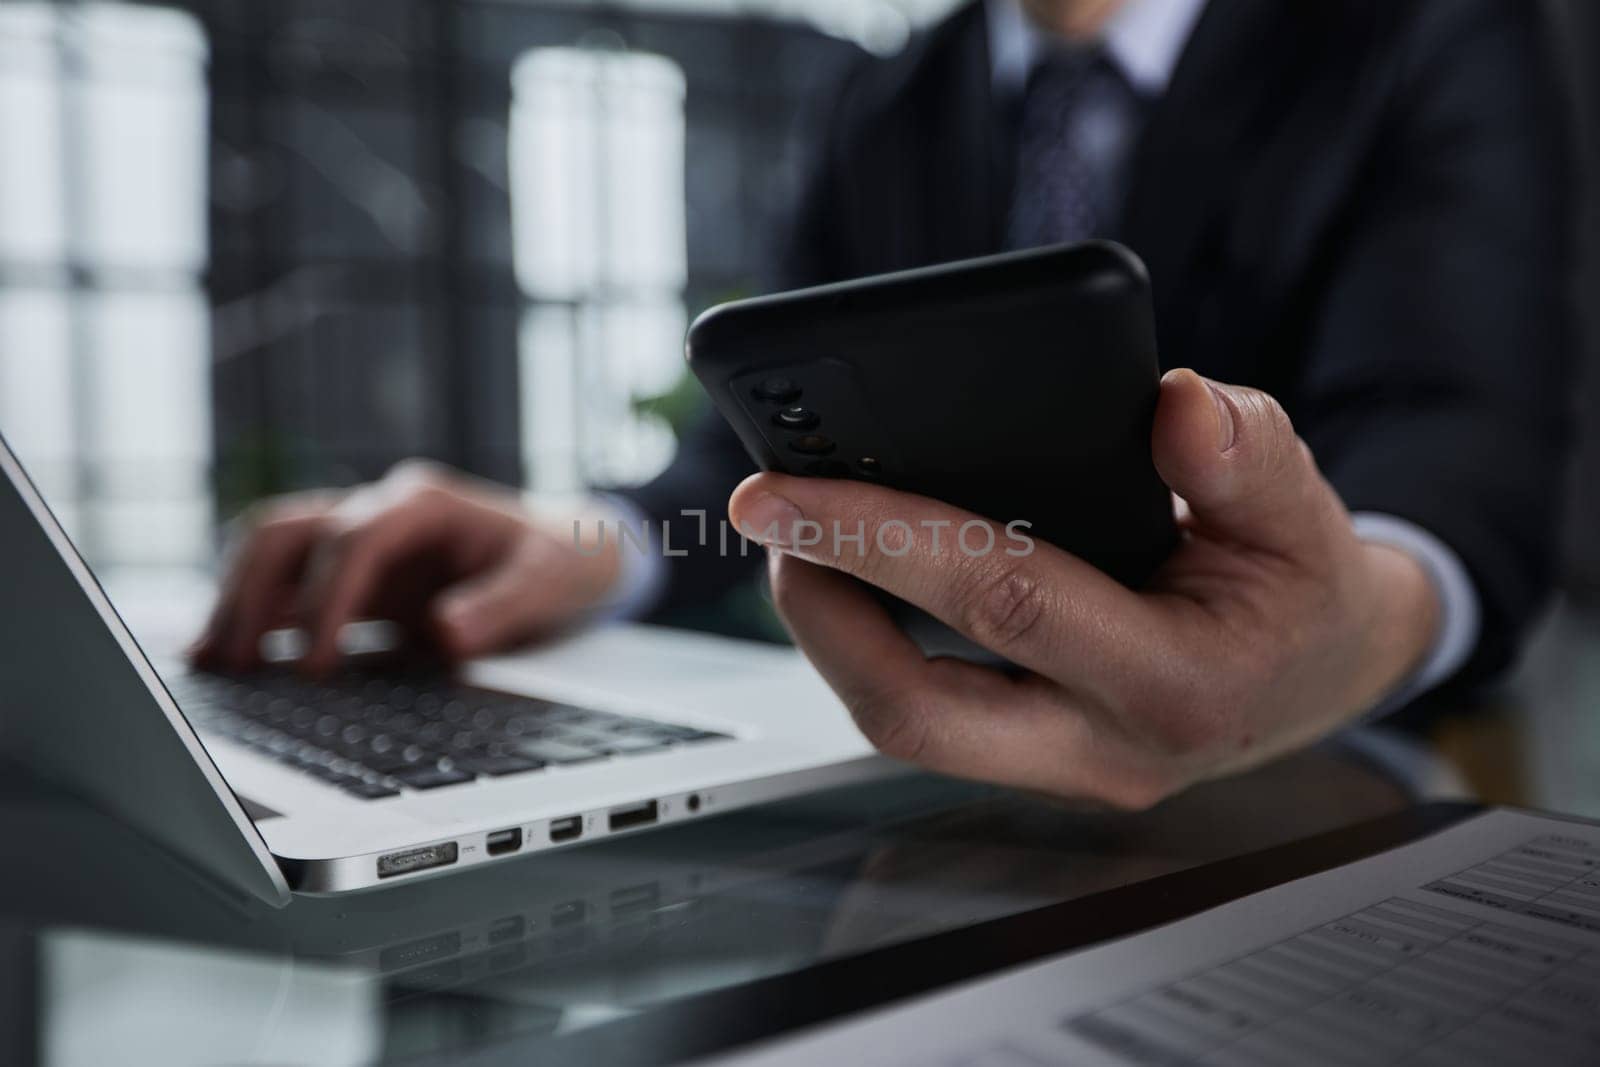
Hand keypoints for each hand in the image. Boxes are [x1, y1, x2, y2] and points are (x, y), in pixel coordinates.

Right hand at [190, 462, 622, 673]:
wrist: (561, 553)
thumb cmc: (555, 561)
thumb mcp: (547, 581)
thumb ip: (501, 606)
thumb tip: (445, 633)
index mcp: (425, 502)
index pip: (354, 537)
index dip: (328, 598)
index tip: (316, 661)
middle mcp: (380, 508)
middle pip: (291, 530)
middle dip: (256, 592)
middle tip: (237, 663)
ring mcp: (358, 535)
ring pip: (273, 549)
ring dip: (237, 600)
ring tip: (209, 662)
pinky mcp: (349, 570)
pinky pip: (284, 581)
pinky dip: (249, 613)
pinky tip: (219, 657)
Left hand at [728, 370, 1440, 808]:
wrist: (1318, 675)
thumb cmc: (1301, 591)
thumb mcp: (1303, 513)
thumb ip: (1248, 456)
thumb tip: (1177, 403)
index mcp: (1174, 686)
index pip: (1003, 605)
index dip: (884, 538)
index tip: (787, 487)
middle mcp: (1102, 751)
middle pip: (915, 709)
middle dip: (819, 610)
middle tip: (766, 513)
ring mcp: (1056, 768)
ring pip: (903, 725)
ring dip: (830, 630)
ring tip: (796, 534)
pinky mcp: (1025, 757)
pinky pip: (922, 711)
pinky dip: (866, 642)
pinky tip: (847, 569)